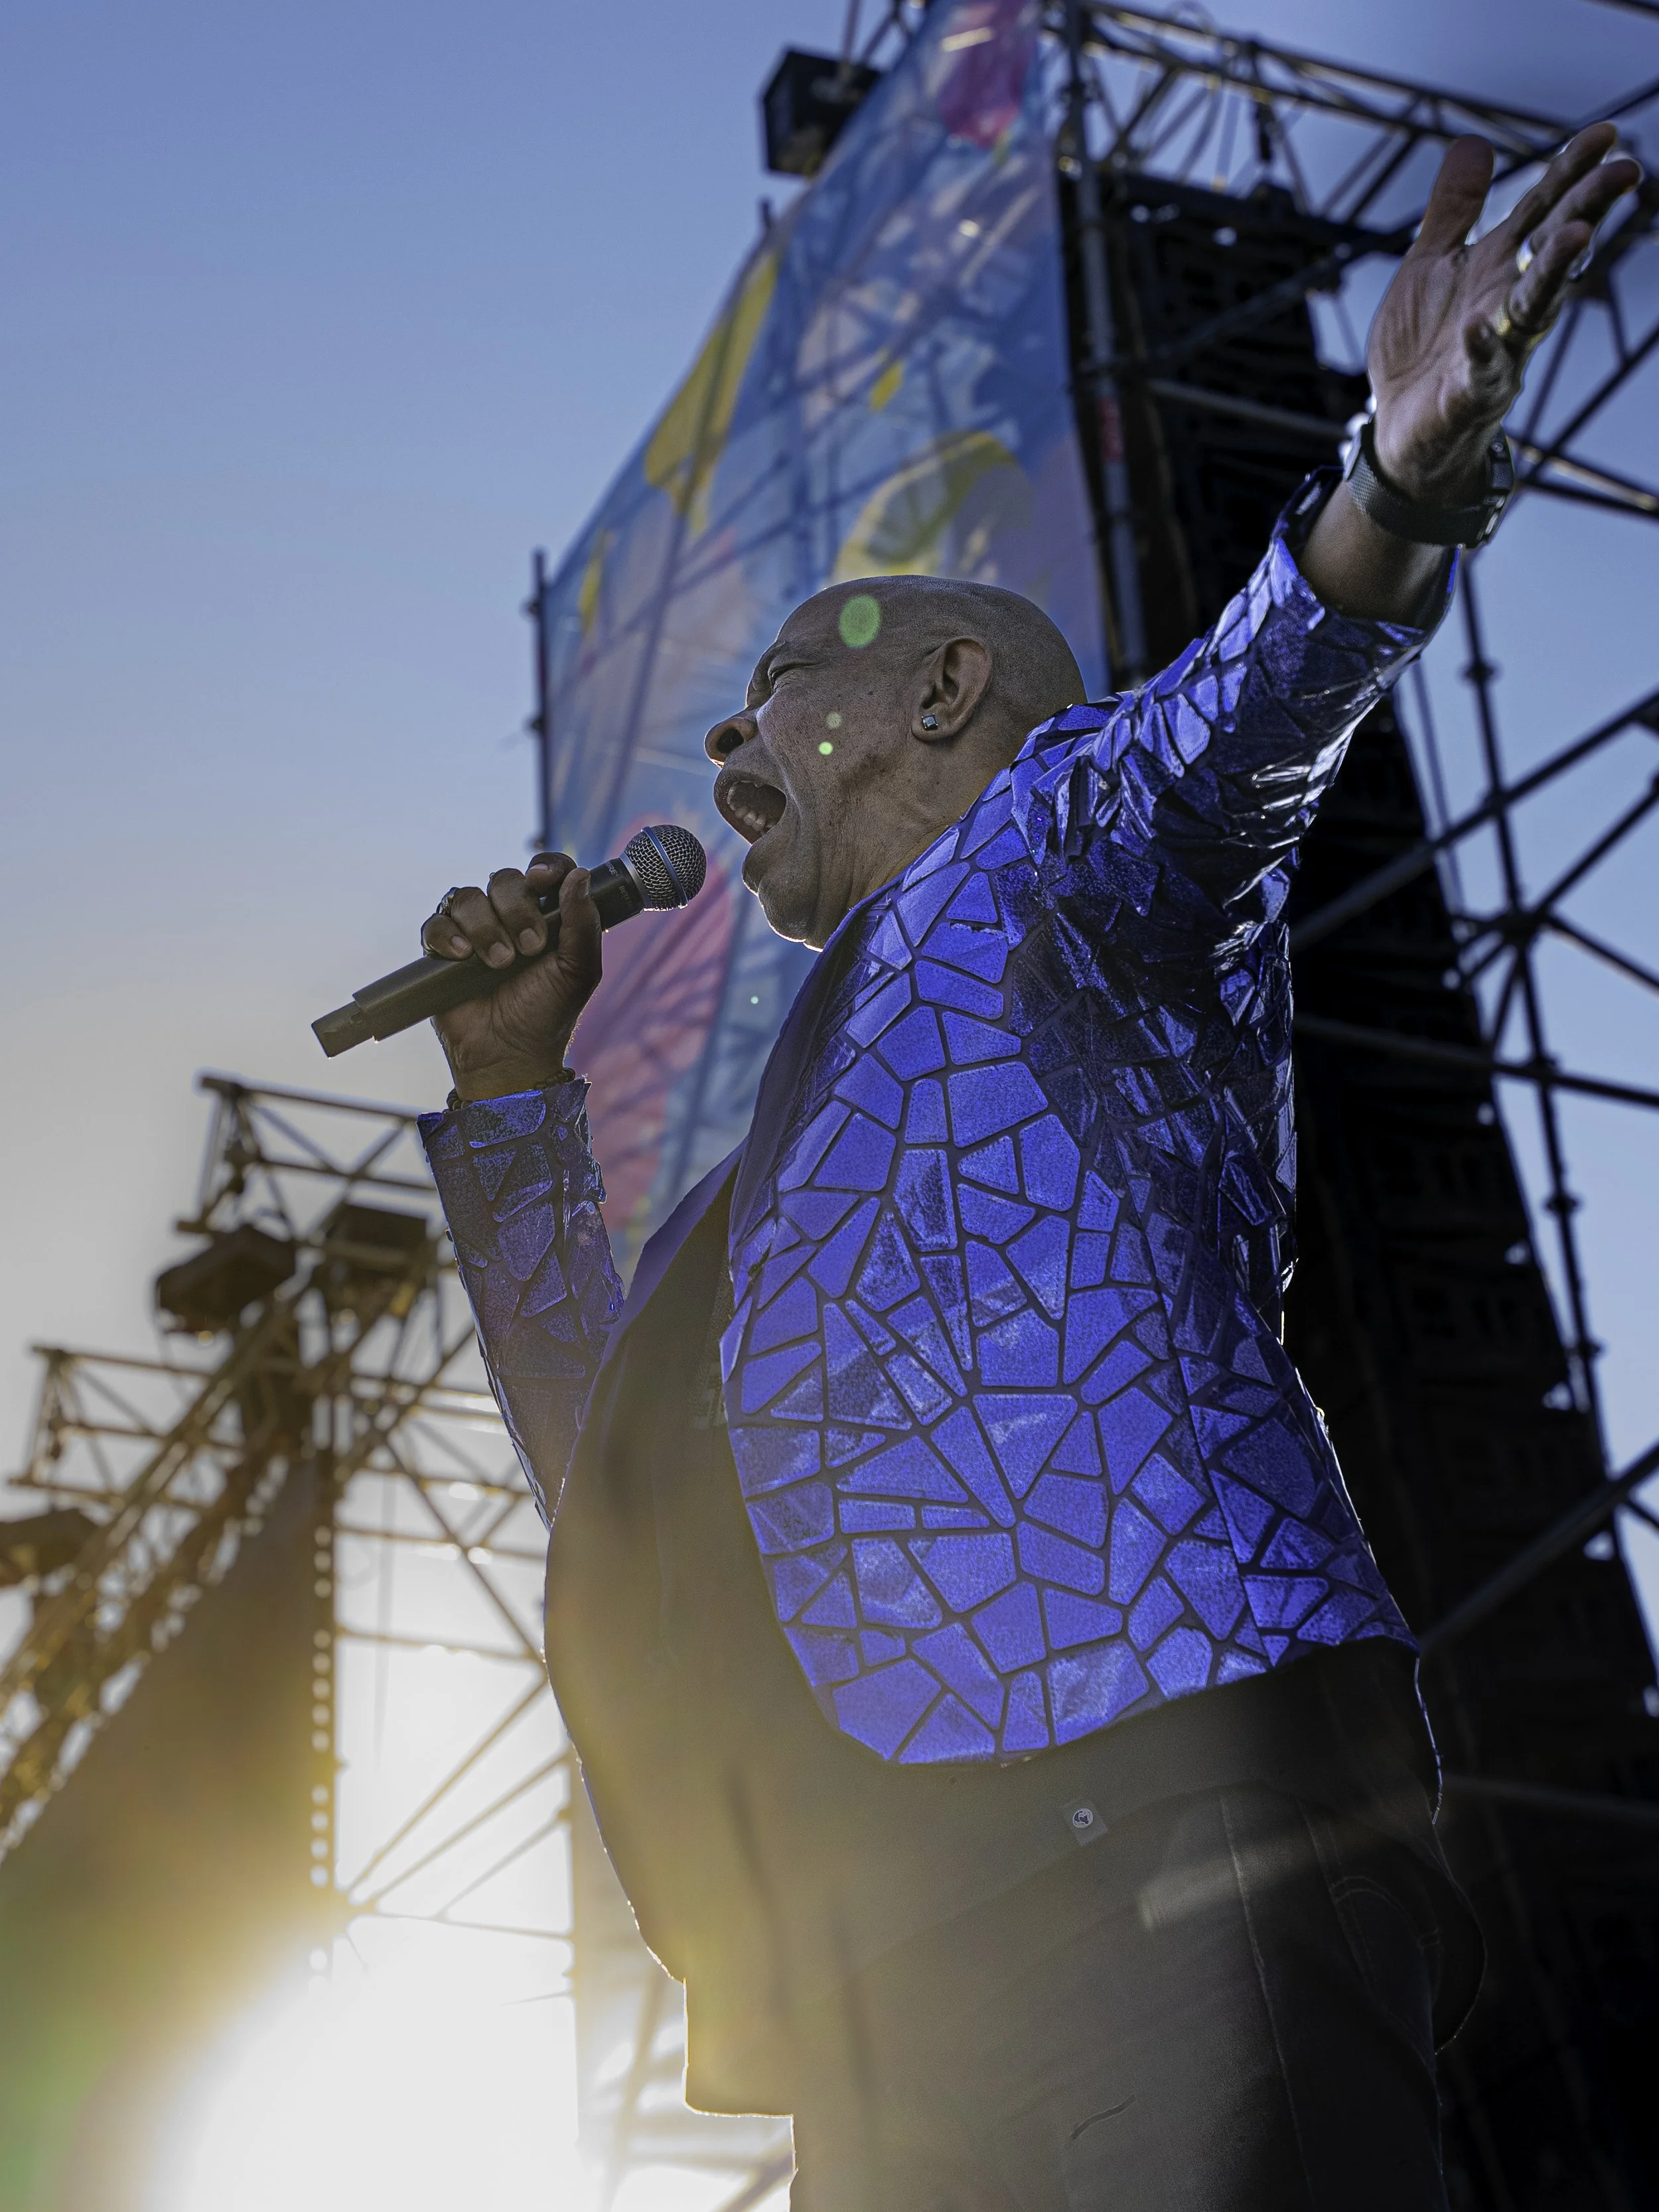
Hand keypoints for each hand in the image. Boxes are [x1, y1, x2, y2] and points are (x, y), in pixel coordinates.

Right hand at [420, 854, 602, 1102]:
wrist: (511, 1054)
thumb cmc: (548, 1013)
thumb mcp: (579, 971)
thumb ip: (583, 923)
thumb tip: (579, 875)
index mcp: (547, 915)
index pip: (546, 871)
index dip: (545, 867)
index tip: (543, 880)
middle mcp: (509, 916)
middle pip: (504, 879)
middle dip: (517, 909)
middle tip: (529, 948)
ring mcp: (474, 931)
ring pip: (468, 898)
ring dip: (485, 927)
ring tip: (499, 963)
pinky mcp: (443, 951)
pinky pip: (436, 923)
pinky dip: (448, 934)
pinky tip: (463, 956)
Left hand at [1369, 124, 1640, 501]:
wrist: (1402, 427)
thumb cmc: (1423, 346)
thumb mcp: (1430, 265)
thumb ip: (1454, 210)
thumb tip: (1474, 143)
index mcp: (1499, 267)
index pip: (1542, 210)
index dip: (1571, 171)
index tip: (1607, 133)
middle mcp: (1507, 303)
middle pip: (1552, 249)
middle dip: (1587, 209)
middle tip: (1624, 172)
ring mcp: (1496, 349)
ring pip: (1533, 306)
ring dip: (1554, 271)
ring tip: (1576, 235)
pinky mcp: (1469, 393)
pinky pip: (1480, 370)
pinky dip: (1482, 350)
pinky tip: (1479, 328)